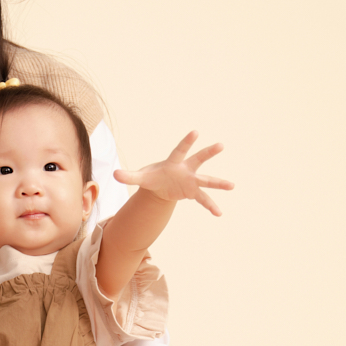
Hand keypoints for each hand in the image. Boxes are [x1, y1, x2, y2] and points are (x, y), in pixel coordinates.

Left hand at [115, 131, 232, 216]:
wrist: (160, 186)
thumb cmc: (152, 177)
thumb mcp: (140, 178)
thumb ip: (129, 176)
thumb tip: (114, 174)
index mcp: (173, 162)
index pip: (180, 150)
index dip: (187, 141)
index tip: (195, 132)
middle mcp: (185, 169)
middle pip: (198, 159)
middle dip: (208, 152)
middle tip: (220, 145)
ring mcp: (191, 180)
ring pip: (206, 180)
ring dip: (218, 183)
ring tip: (232, 185)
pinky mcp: (193, 192)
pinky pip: (203, 199)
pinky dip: (210, 206)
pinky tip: (219, 213)